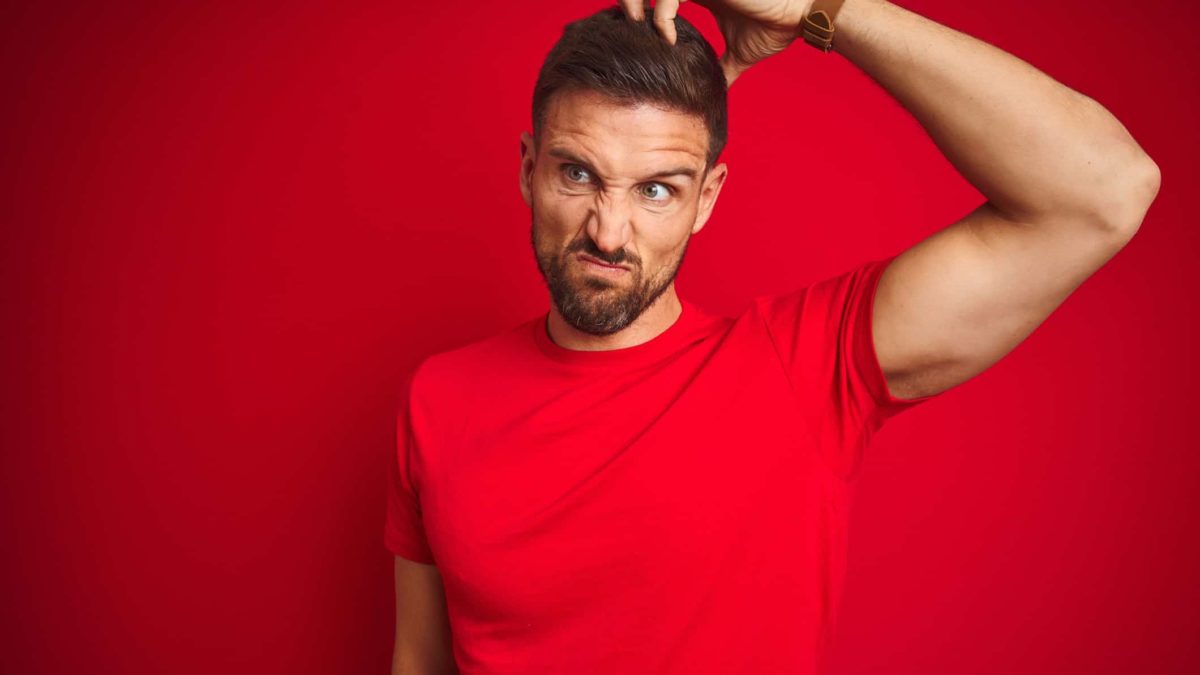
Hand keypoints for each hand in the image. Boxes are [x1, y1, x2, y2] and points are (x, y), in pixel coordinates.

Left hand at [618, 0, 811, 85]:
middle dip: (629, 0)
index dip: (641, 10)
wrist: (803, 15)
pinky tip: (666, 37)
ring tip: (637, 30)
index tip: (637, 38)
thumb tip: (711, 96)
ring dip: (638, 3)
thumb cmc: (778, 26)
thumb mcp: (740, 54)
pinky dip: (661, 14)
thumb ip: (722, 68)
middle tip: (627, 29)